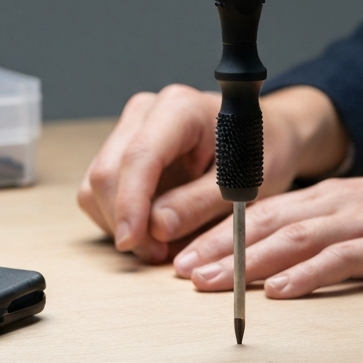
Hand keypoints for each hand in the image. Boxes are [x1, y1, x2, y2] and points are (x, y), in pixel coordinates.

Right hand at [77, 84, 349, 262]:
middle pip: (108, 171)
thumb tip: (156, 227)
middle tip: (157, 254)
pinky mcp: (120, 152)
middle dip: (125, 220)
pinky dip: (117, 219)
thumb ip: (200, 204)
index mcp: (180, 108)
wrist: (266, 138)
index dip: (130, 203)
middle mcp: (146, 112)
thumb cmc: (263, 153)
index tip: (131, 241)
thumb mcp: (244, 183)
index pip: (140, 156)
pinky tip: (149, 231)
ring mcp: (129, 130)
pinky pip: (98, 192)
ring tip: (160, 245)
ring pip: (96, 185)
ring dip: (120, 223)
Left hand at [173, 149, 362, 296]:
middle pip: (264, 225)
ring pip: (292, 239)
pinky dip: (306, 275)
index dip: (217, 234)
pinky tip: (279, 292)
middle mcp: (337, 203)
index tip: (184, 256)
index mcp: (328, 197)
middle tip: (179, 272)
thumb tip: (281, 255)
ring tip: (210, 283)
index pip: (259, 213)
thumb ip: (325, 229)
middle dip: (217, 249)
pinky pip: (341, 259)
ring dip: (246, 262)